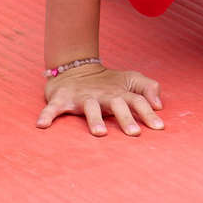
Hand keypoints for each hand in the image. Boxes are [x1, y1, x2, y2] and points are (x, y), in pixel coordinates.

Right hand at [39, 64, 163, 136]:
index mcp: (121, 93)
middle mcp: (103, 95)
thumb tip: (160, 105)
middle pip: (117, 105)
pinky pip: (54, 108)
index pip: (138, 101)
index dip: (149, 113)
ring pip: (89, 107)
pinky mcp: (63, 98)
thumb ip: (149, 88)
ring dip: (94, 119)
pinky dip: (47, 114)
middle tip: (135, 133)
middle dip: (126, 118)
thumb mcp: (132, 80)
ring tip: (100, 133)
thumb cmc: (110, 83)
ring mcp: (83, 97)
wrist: (76, 68)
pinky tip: (42, 125)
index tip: (159, 128)